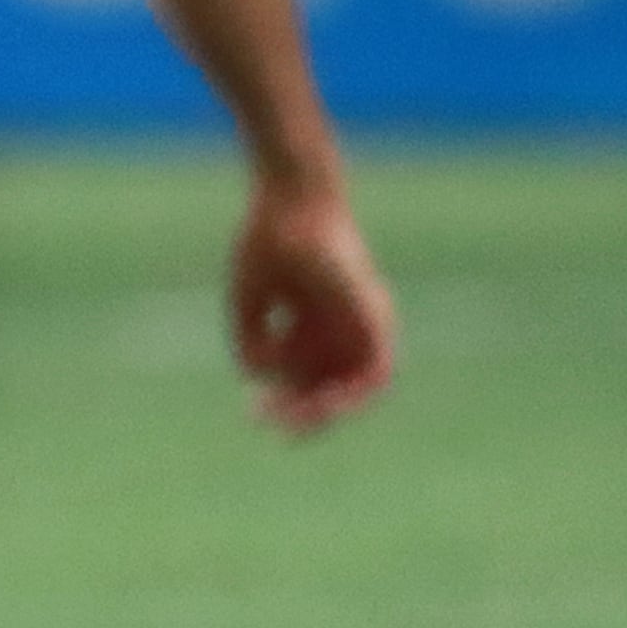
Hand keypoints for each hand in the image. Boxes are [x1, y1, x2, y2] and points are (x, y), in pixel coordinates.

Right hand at [230, 175, 396, 433]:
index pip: (304, 375)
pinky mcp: (374, 314)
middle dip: (301, 411)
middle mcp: (341, 324)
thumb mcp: (249, 300)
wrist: (291, 202)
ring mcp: (361, 320)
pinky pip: (377, 368)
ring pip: (355, 385)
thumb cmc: (267, 242)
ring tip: (300, 418)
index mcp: (312, 320)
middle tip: (273, 425)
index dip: (281, 400)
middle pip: (328, 384)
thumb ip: (252, 342)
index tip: (251, 410)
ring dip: (331, 410)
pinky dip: (354, 391)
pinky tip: (324, 400)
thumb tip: (258, 378)